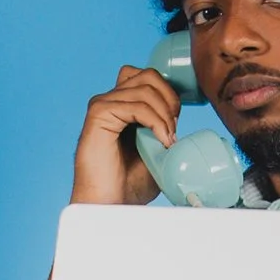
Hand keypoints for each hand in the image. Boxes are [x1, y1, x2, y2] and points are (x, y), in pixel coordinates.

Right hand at [71, 64, 180, 205]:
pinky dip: (155, 121)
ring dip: (165, 114)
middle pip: (148, 75)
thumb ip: (162, 131)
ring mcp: (103, 105)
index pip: (147, 77)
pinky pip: (136, 105)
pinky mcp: (99, 114)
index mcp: (121, 106)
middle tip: (173, 130)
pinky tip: (161, 140)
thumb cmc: (128, 183)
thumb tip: (180, 122)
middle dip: (170, 99)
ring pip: (145, 88)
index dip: (168, 93)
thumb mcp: (155, 152)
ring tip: (168, 139)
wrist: (110, 203)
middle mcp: (110, 100)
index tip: (175, 123)